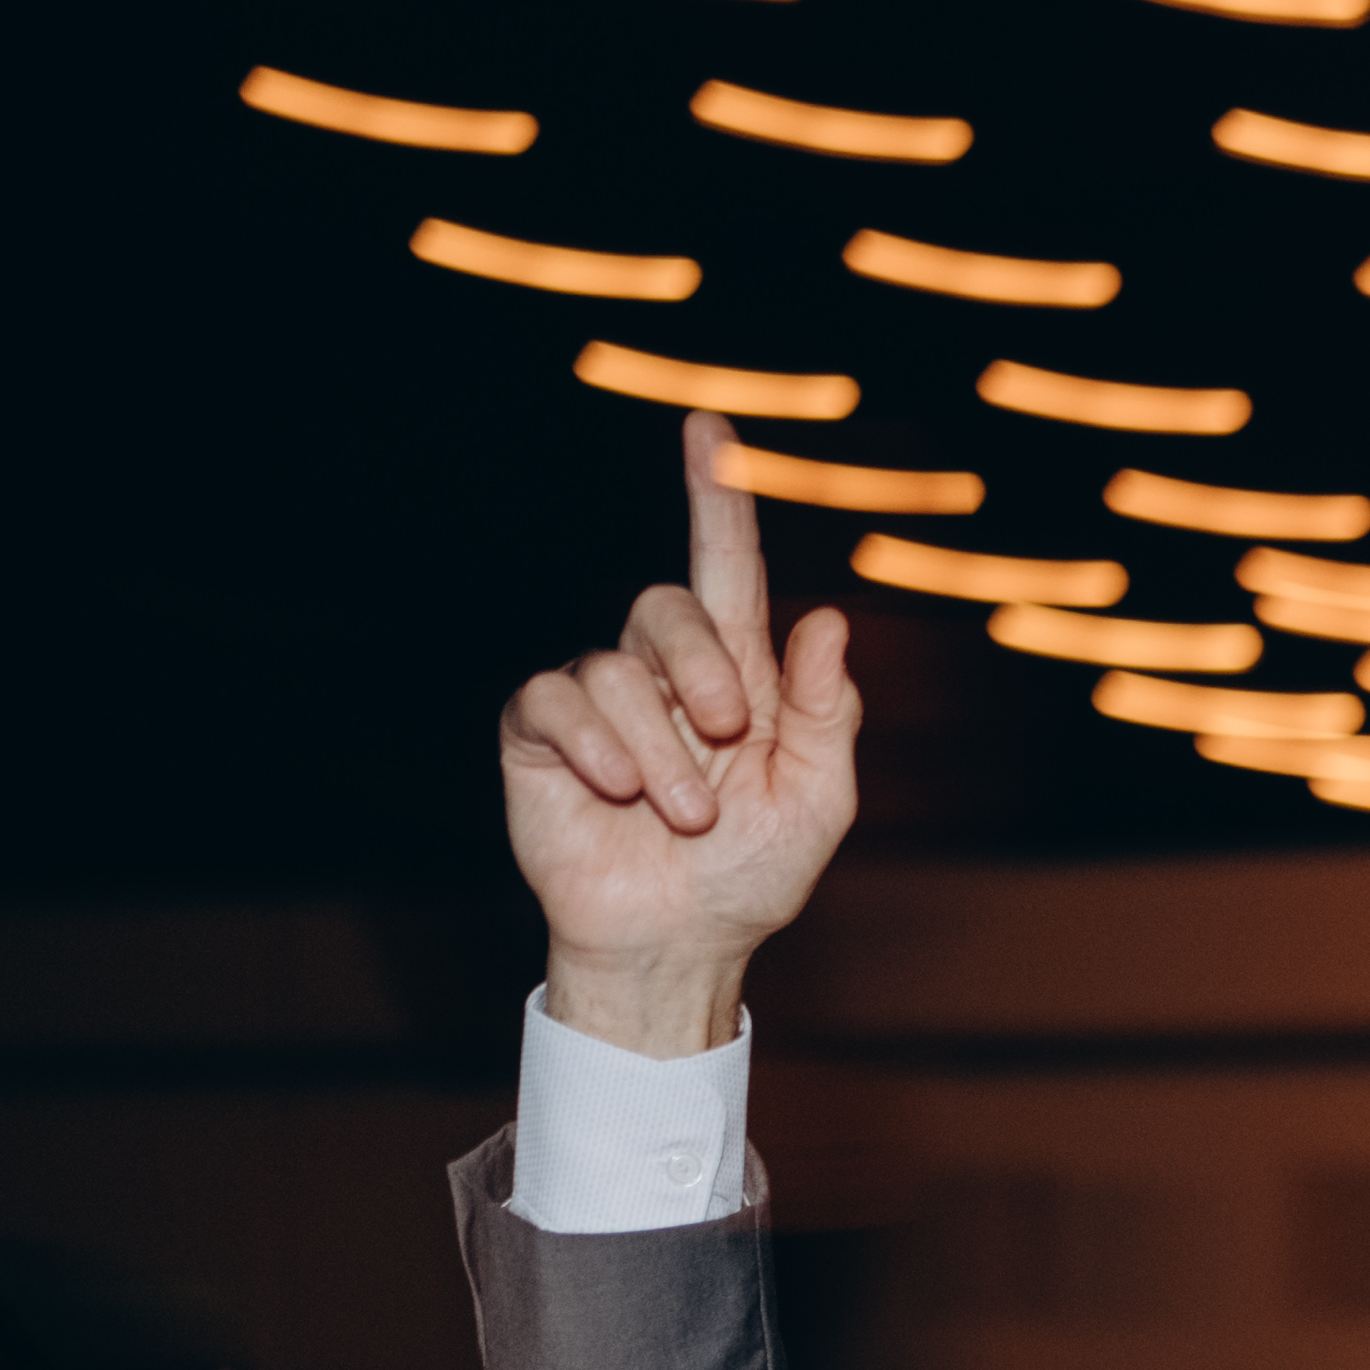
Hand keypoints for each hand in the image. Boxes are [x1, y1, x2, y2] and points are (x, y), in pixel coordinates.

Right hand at [504, 412, 860, 1057]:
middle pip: (668, 604)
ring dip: (661, 748)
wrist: (680, 941)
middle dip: (704, 669)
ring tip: (685, 814)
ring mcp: (599, 701)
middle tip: (728, 738)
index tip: (710, 427)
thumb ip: (827, 710)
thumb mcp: (818, 798)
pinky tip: (620, 793)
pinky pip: (556, 700)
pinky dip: (599, 748)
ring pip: (614, 667)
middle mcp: (661, 674)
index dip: (717, 498)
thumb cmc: (753, 874)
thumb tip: (828, 619)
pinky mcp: (541, 734)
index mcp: (738, 677)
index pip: (728, 570)